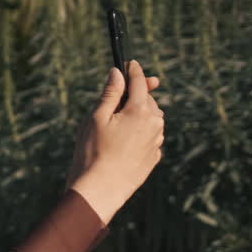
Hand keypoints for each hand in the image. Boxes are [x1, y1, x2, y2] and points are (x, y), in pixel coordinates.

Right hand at [67, 61, 165, 224]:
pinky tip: (120, 144)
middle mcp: (155, 123)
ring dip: (136, 116)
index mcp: (140, 110)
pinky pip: (149, 136)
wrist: (101, 189)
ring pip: (149, 118)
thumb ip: (110, 93)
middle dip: (133, 97)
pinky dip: (138, 133)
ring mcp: (157, 141)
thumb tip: (117, 73)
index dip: (133, 70)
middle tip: (111, 106)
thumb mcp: (96, 118)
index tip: (130, 63)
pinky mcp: (154, 156)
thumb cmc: (93, 152)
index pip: (139, 82)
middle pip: (146, 100)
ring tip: (113, 130)